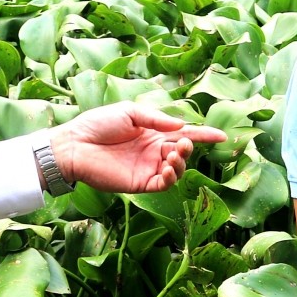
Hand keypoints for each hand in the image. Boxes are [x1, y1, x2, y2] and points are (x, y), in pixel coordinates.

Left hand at [49, 102, 226, 193]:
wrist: (75, 144)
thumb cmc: (98, 124)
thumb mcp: (130, 112)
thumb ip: (156, 120)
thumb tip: (181, 127)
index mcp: (152, 133)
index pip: (183, 134)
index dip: (202, 135)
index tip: (221, 136)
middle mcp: (152, 151)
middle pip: (182, 152)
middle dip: (188, 147)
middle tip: (182, 142)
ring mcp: (147, 168)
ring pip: (176, 170)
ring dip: (181, 162)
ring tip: (173, 154)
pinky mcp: (139, 183)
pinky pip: (163, 184)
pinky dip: (171, 177)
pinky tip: (167, 168)